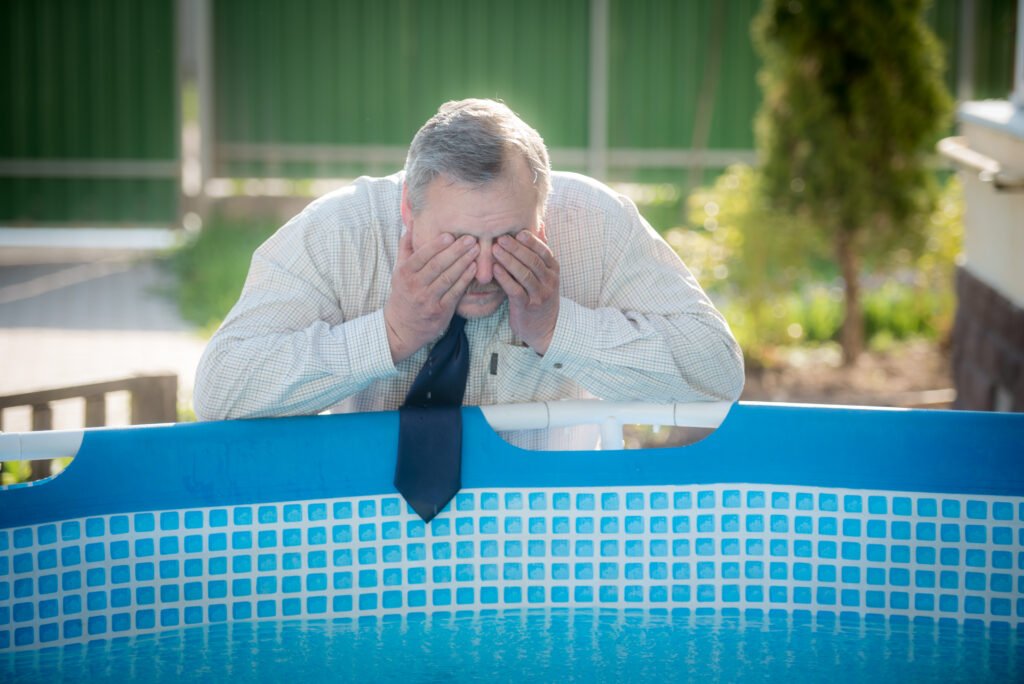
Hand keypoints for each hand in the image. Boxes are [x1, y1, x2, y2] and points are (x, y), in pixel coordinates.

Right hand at [384, 231, 477, 362]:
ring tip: (476, 250)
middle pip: (438, 265)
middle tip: (471, 239)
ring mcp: (428, 300)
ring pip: (448, 278)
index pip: (422, 256)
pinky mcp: (440, 311)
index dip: (437, 245)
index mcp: (405, 274)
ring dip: (464, 263)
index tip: (451, 235)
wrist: (402, 327)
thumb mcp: (398, 271)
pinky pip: (455, 292)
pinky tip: (474, 269)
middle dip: (456, 251)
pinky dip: (465, 280)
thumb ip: (406, 248)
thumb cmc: (403, 294)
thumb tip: (412, 224)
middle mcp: (415, 286)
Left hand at [493, 228, 559, 354]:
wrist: (546, 328)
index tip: (518, 231)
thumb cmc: (540, 296)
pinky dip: (505, 278)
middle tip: (501, 237)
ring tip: (495, 249)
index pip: (544, 251)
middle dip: (517, 248)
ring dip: (508, 260)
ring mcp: (539, 295)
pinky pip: (515, 290)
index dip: (531, 241)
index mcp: (553, 271)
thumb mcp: (545, 275)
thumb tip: (541, 226)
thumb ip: (540, 253)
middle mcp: (549, 282)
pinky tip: (495, 269)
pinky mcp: (527, 307)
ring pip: (524, 274)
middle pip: (533, 261)